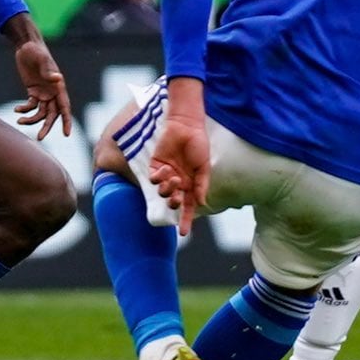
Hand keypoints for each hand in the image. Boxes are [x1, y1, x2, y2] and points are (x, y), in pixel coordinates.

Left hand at [11, 38, 72, 138]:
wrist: (26, 46)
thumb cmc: (36, 51)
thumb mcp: (42, 60)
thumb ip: (48, 70)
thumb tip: (58, 79)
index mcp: (59, 87)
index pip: (65, 107)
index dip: (66, 121)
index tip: (67, 134)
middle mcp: (53, 92)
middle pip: (52, 114)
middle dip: (47, 126)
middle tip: (40, 138)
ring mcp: (43, 93)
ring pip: (41, 113)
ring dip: (32, 119)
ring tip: (20, 121)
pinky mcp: (33, 92)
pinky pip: (31, 105)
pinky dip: (24, 109)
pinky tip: (17, 109)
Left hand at [147, 115, 210, 233]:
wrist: (186, 126)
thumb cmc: (198, 145)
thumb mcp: (204, 166)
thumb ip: (202, 185)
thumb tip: (201, 203)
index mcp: (191, 184)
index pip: (188, 206)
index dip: (185, 219)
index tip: (183, 233)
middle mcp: (178, 182)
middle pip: (174, 201)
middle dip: (174, 203)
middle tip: (176, 199)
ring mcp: (166, 174)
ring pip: (163, 191)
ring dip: (167, 189)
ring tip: (173, 178)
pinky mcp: (156, 165)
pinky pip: (154, 179)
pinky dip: (158, 178)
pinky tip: (165, 171)